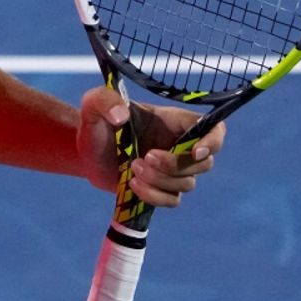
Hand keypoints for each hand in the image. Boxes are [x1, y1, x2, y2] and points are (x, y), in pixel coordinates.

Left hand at [76, 86, 225, 207]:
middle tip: (145, 157)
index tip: (196, 152)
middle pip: (203, 163)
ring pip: (188, 184)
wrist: (86, 154)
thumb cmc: (96, 123)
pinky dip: (154, 196)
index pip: (213, 129)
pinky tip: (132, 185)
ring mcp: (172, 171)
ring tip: (132, 168)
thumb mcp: (94, 105)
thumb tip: (121, 115)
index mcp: (174, 121)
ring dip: (160, 180)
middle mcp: (180, 145)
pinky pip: (171, 200)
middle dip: (175, 165)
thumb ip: (104, 99)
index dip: (213, 142)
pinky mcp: (161, 190)